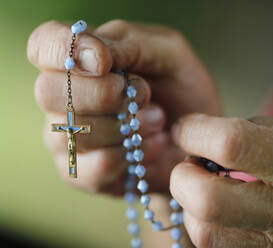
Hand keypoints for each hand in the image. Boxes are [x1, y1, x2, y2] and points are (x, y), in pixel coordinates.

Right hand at [27, 20, 220, 194]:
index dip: (64, 49)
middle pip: (48, 92)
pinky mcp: (83, 173)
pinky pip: (95, 167)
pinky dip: (133, 155)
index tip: (105, 63)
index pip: (43, 44)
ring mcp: (69, 138)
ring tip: (158, 121)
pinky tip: (153, 145)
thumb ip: (127, 44)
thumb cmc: (181, 88)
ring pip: (74, 132)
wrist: (197, 136)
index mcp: (80, 60)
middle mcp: (65, 98)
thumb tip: (87, 58)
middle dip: (104, 94)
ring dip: (127, 126)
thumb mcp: (167, 53)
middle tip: (146, 95)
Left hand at [170, 114, 272, 246]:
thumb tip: (208, 136)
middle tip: (191, 163)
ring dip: (192, 207)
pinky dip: (209, 229)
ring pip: (206, 236)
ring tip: (206, 188)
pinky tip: (222, 214)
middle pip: (207, 201)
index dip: (195, 131)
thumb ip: (260, 130)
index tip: (186, 127)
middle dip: (184, 177)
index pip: (232, 144)